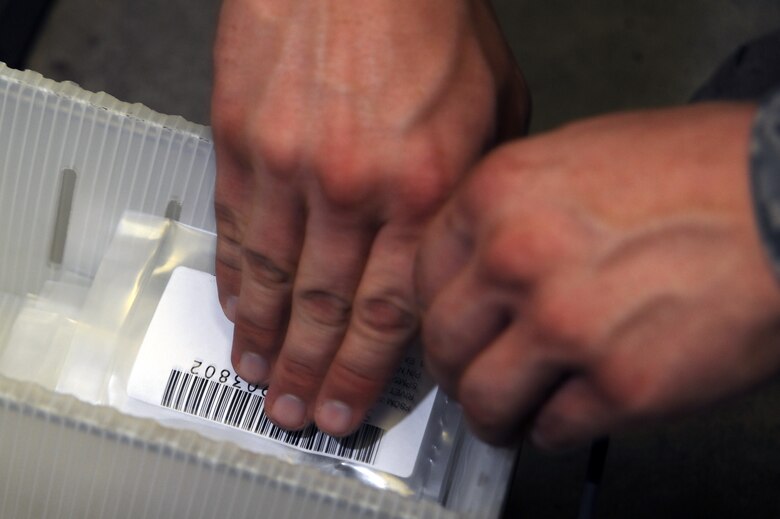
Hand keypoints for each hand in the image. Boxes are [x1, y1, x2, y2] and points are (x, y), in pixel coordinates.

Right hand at [211, 0, 528, 434]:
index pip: (392, 310)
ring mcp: (290, 167)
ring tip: (260, 380)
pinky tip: (235, 313)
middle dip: (312, 372)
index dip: (367, 370)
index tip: (351, 405)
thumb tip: (456, 244)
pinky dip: (233, 280)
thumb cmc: (427, 15)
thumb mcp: (496, 103)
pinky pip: (233, 229)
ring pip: (272, 279)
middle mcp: (354, 189)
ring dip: (266, 340)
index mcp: (424, 187)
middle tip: (301, 415)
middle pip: (327, 309)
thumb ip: (474, 189)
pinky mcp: (241, 140)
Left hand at [417, 102, 779, 447]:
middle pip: (443, 342)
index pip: (423, 275)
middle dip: (453, 371)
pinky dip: (554, 430)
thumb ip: (513, 211)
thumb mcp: (576, 156)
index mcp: (500, 194)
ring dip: (492, 416)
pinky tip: (568, 415)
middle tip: (469, 379)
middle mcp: (519, 258)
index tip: (449, 328)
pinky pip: (554, 428)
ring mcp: (566, 324)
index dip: (436, 311)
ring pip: (484, 399)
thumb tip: (479, 265)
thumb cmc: (700, 171)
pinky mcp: (621, 383)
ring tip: (507, 416)